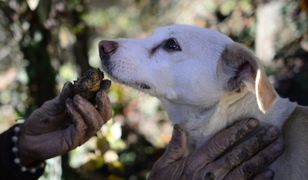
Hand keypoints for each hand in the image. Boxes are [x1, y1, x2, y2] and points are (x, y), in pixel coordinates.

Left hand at [18, 82, 111, 164]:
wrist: (27, 137)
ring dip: (88, 108)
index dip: (104, 92)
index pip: (100, 103)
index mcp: (84, 112)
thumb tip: (71, 83)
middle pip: (105, 115)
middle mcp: (86, 123)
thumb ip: (64, 96)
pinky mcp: (74, 141)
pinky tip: (68, 106)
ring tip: (76, 98)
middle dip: (104, 103)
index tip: (105, 82)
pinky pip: (82, 127)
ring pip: (96, 122)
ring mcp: (82, 133)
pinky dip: (77, 115)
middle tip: (99, 93)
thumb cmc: (42, 120)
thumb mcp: (53, 105)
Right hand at [149, 119, 282, 179]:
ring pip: (245, 170)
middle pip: (237, 155)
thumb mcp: (163, 167)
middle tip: (272, 131)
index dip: (237, 132)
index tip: (252, 123)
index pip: (220, 143)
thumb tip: (180, 126)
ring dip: (263, 158)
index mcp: (195, 164)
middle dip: (256, 142)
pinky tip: (270, 172)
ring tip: (277, 147)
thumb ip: (174, 147)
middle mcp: (210, 175)